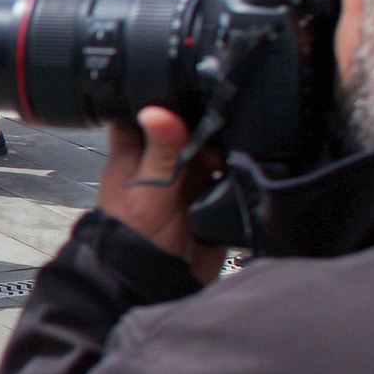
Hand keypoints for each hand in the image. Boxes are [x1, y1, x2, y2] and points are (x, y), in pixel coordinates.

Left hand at [98, 105, 226, 283]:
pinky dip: (240, 174)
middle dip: (210, 125)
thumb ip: (160, 151)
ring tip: (229, 159)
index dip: (168, 97)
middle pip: (191, 126)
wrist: (150, 284)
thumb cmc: (130, 238)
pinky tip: (243, 173)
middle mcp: (163, 161)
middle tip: (222, 130)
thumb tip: (159, 111)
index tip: (193, 90)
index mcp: (137, 151)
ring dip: (228, 150)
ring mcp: (188, 180)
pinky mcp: (210, 200)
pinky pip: (231, 178)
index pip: (150, 108)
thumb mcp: (147, 189)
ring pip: (214, 149)